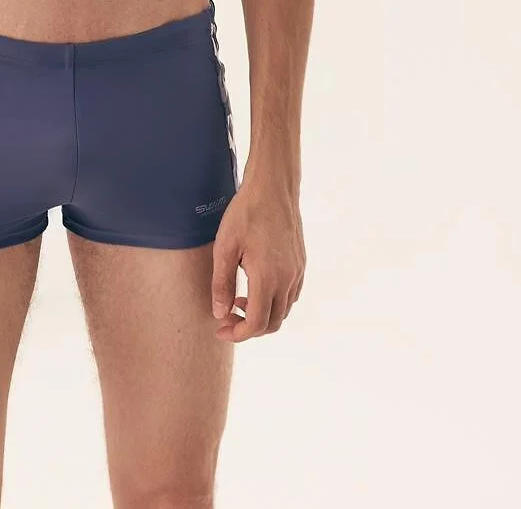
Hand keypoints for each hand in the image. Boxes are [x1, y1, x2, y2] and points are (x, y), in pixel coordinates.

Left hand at [210, 167, 304, 341]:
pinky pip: (290, 295)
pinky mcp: (300, 263)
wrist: (273, 187)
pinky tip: (256, 287)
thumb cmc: (246, 213)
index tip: (220, 328)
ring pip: (283, 311)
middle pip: (273, 323)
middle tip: (227, 317)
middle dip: (249, 328)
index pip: (257, 324)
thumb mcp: (225, 247)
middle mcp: (287, 279)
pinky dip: (274, 302)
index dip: (237, 333)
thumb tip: (219, 314)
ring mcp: (297, 272)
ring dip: (262, 315)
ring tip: (238, 300)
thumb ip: (221, 283)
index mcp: (267, 278)